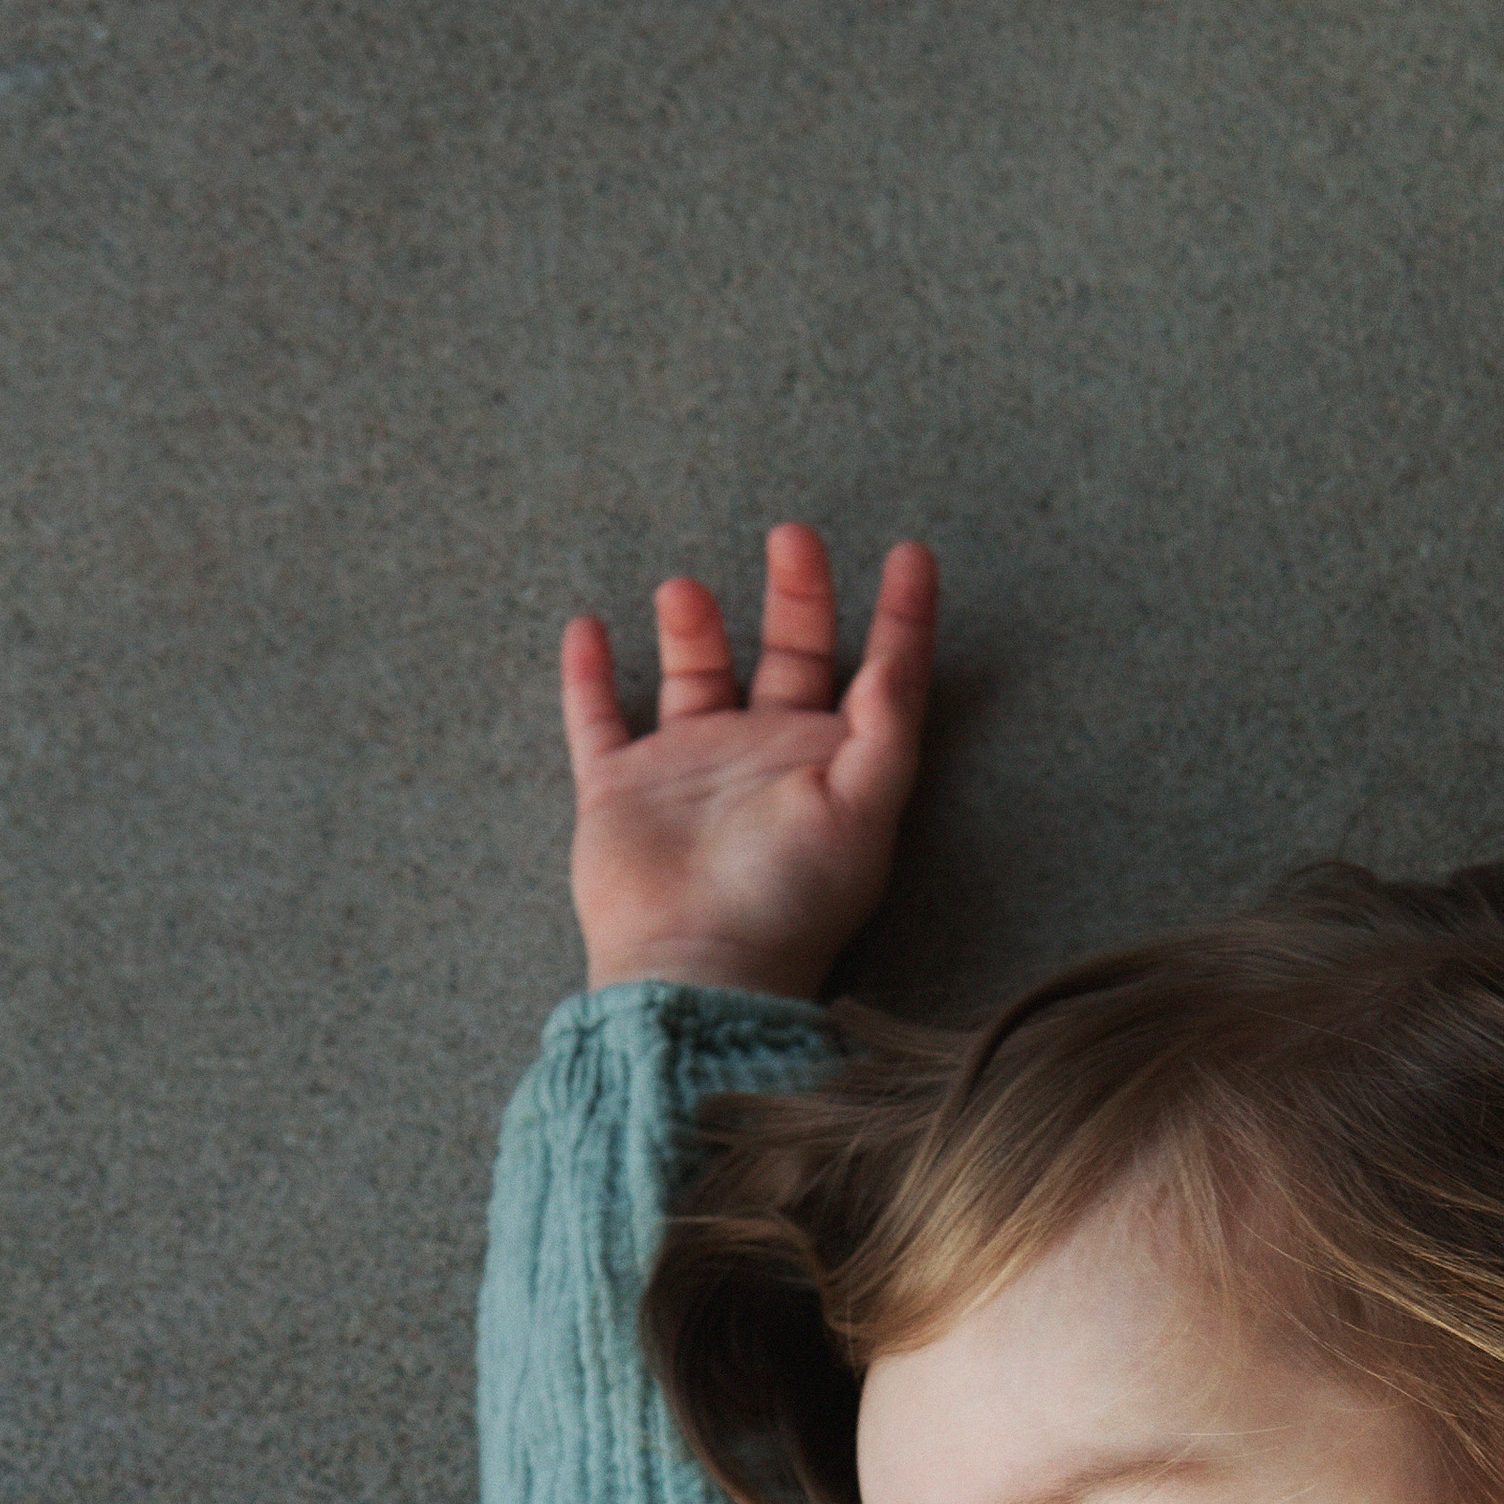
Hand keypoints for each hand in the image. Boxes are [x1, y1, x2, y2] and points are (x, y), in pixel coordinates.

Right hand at [559, 522, 939, 997]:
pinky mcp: (620, 791)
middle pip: (788, 656)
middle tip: (794, 535)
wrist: (695, 968)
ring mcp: (690, 773)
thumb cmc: (788, 903)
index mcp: (832, 765)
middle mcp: (765, 760)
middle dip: (795, 594)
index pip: (876, 676)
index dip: (900, 618)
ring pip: (694, 676)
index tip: (913, 555)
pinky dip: (590, 676)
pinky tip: (591, 629)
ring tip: (686, 589)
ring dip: (694, 628)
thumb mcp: (861, 814)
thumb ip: (886, 732)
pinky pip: (598, 719)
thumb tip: (897, 659)